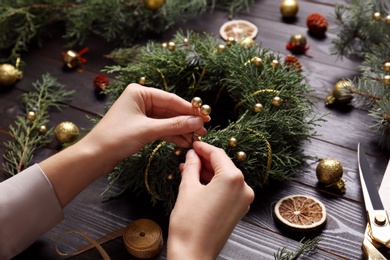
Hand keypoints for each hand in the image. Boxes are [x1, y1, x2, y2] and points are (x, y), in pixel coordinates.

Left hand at [86, 83, 209, 164]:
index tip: (206, 116)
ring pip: (167, 121)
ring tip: (196, 139)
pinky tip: (184, 142)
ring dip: (181, 130)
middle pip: (170, 110)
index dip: (190, 109)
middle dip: (186, 121)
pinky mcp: (141, 127)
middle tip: (203, 130)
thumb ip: (175, 125)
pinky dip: (171, 135)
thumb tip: (198, 122)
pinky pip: (161, 129)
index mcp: (140, 92)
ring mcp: (141, 114)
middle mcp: (141, 100)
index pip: (171, 99)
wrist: (95, 156)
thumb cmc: (116, 138)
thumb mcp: (148, 130)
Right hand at [167, 141, 253, 259]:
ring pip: (225, 178)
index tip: (193, 145)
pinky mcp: (239, 210)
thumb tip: (192, 156)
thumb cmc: (189, 223)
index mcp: (233, 178)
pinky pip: (227, 190)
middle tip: (189, 157)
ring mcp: (243, 200)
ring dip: (208, 172)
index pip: (218, 154)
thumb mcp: (188, 188)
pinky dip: (214, 184)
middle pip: (223, 165)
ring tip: (188, 169)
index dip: (203, 148)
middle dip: (205, 160)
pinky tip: (198, 181)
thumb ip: (192, 167)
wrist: (193, 253)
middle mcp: (244, 188)